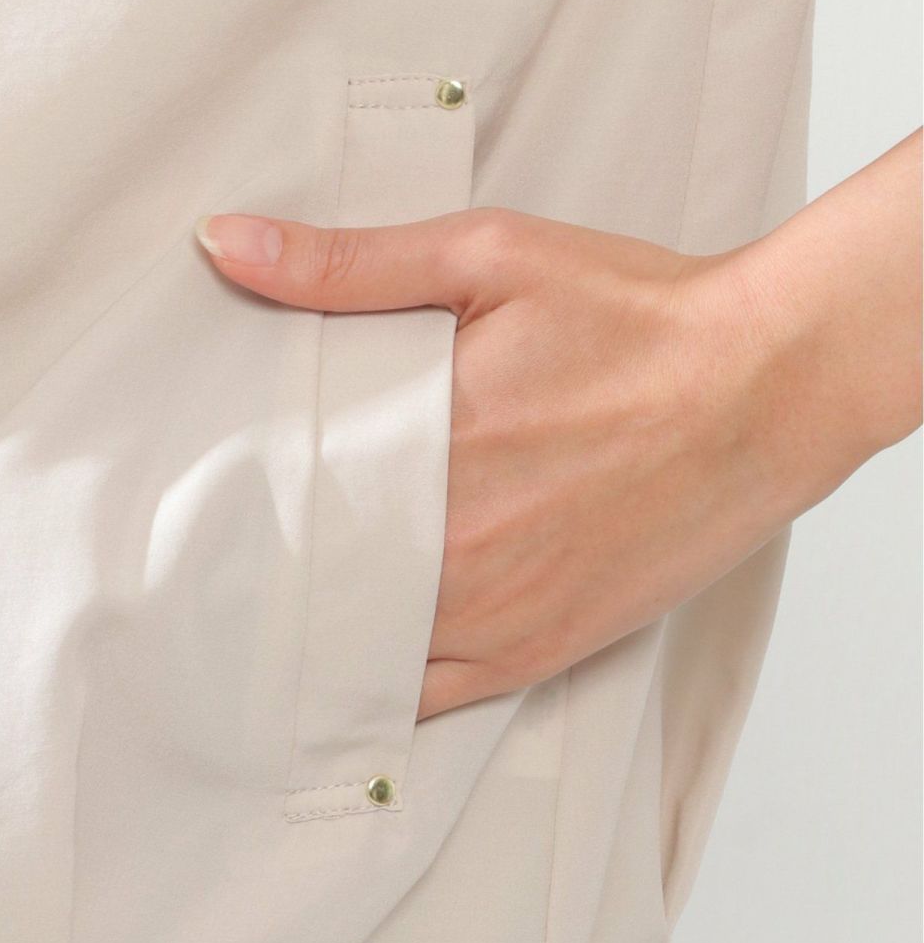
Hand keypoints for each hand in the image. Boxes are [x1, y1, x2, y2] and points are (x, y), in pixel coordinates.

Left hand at [194, 172, 919, 718]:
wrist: (765, 386)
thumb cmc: (639, 320)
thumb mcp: (491, 256)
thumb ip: (350, 265)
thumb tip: (226, 245)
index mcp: (430, 443)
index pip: (280, 495)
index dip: (220, 509)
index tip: (178, 512)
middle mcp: (454, 544)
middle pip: (308, 581)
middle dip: (253, 575)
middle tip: (190, 576)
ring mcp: (495, 610)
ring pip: (355, 650)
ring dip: (301, 638)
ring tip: (242, 628)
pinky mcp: (535, 650)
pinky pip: (424, 696)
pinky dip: (370, 691)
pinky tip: (330, 678)